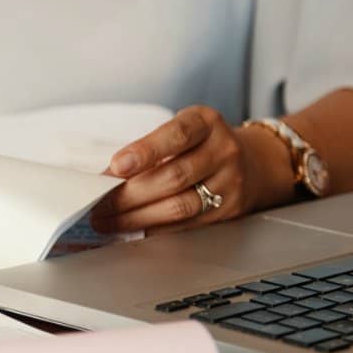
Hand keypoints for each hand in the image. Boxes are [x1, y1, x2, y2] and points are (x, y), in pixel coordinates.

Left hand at [90, 105, 291, 234]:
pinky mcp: (228, 212)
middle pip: (173, 177)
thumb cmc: (201, 145)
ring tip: (107, 221)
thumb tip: (106, 178)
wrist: (254, 163)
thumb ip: (147, 149)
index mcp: (206, 123)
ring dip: (136, 217)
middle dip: (129, 195)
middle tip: (98, 204)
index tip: (116, 166)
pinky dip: (154, 229)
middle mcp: (223, 151)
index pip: (177, 135)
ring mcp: (229, 183)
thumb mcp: (180, 132)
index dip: (145, 150)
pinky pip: (186, 225)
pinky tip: (132, 229)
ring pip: (179, 206)